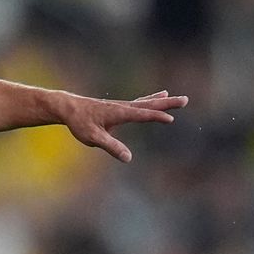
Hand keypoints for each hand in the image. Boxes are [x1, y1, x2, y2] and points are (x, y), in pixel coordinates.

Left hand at [57, 90, 188, 162]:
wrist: (67, 107)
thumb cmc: (79, 122)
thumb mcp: (93, 138)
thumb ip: (111, 147)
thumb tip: (128, 158)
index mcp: (119, 113)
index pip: (141, 115)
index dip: (155, 117)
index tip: (170, 119)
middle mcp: (123, 107)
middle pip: (148, 105)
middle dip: (166, 104)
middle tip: (185, 100)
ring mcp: (122, 106)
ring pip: (146, 102)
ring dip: (162, 100)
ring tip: (177, 98)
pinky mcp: (119, 107)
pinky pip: (139, 103)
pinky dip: (150, 100)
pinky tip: (157, 96)